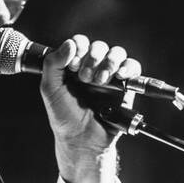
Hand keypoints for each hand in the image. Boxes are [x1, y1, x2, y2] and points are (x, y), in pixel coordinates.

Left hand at [40, 34, 142, 182]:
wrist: (81, 140)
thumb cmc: (64, 116)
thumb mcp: (50, 88)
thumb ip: (53, 64)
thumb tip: (70, 43)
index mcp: (74, 66)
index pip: (80, 43)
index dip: (79, 47)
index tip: (73, 64)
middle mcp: (93, 68)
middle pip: (99, 46)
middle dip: (93, 58)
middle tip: (85, 77)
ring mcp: (110, 77)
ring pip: (116, 53)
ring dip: (109, 62)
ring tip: (100, 80)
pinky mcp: (126, 87)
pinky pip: (133, 67)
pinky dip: (128, 67)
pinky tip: (120, 75)